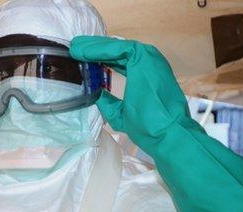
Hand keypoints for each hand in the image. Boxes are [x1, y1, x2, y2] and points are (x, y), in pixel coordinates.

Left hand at [70, 36, 194, 147]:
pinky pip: (115, 49)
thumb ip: (109, 102)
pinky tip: (82, 51)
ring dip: (93, 47)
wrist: (168, 134)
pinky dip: (97, 49)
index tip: (82, 59)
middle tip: (75, 48)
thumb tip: (94, 94)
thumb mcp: (122, 114)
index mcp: (147, 74)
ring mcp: (148, 58)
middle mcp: (149, 62)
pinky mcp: (143, 58)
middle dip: (93, 50)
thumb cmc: (150, 128)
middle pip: (116, 52)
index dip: (100, 59)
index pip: (120, 61)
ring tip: (74, 47)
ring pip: (114, 47)